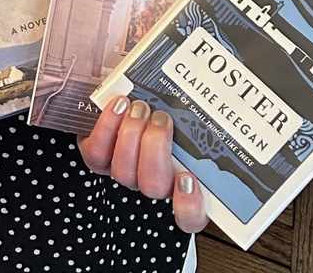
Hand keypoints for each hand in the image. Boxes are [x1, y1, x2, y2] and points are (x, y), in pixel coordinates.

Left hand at [78, 96, 206, 233]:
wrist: (124, 96)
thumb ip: (201, 119)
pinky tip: (118, 106)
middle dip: (156, 148)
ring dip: (132, 134)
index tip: (188, 177)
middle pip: (154, 186)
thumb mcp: (183, 110)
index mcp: (182, 179)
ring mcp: (125, 173)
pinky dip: (107, 127)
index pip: (192, 216)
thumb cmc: (161, 102)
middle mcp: (153, 181)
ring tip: (139, 108)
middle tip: (161, 118)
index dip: (190, 206)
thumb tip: (214, 109)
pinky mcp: (98, 159)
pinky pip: (98, 154)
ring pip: (124, 172)